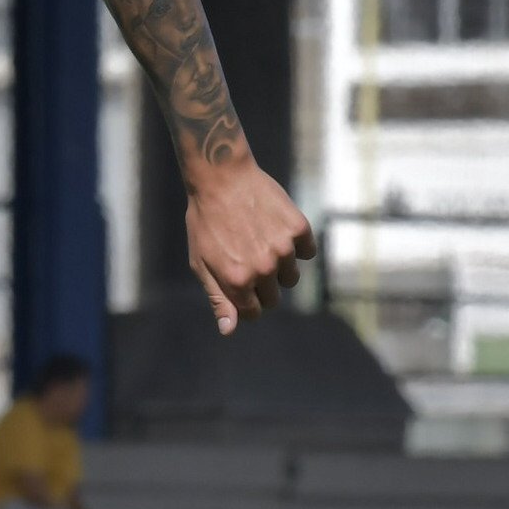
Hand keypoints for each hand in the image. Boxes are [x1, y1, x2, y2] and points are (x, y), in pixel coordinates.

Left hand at [185, 160, 315, 333]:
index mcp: (237, 281)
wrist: (222, 178)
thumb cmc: (205, 221)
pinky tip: (275, 229)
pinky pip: (307, 251)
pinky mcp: (299, 229)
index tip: (240, 286)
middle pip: (273, 298)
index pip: (253, 312)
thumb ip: (218, 298)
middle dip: (261, 286)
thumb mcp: (201, 262)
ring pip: (291, 276)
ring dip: (279, 266)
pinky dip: (296, 245)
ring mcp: (284, 249)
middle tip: (246, 259)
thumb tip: (229, 330)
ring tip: (259, 242)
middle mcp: (263, 269)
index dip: (246, 302)